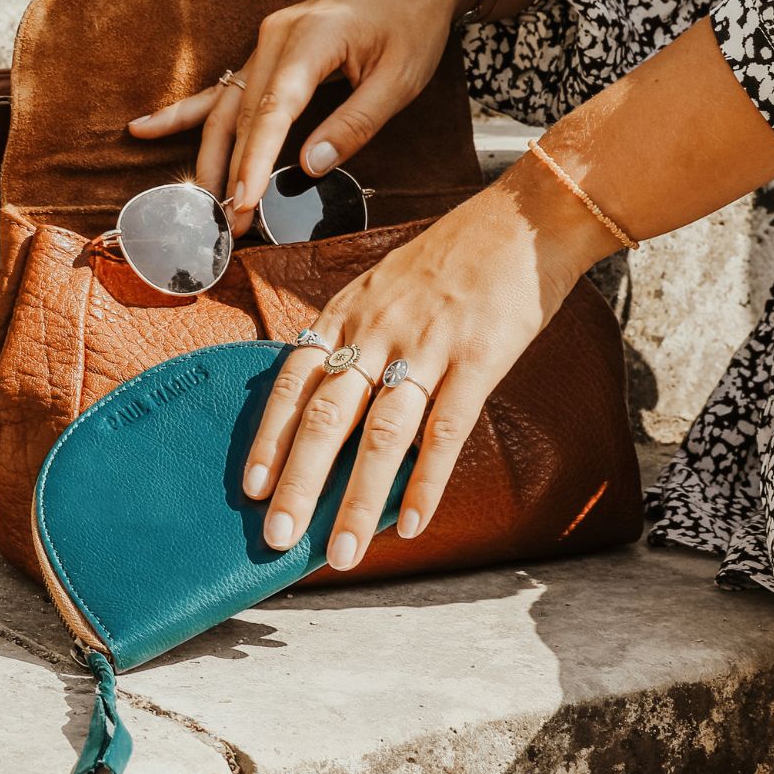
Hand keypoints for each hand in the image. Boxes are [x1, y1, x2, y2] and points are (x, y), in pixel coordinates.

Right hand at [128, 0, 544, 236]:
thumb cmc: (410, 27)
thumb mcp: (399, 80)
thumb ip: (355, 123)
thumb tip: (312, 166)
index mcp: (311, 39)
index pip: (274, 110)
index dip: (256, 160)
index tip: (244, 201)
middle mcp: (276, 37)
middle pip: (242, 114)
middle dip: (231, 172)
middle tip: (228, 224)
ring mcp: (264, 42)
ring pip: (225, 107)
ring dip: (211, 157)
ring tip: (202, 203)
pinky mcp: (264, 52)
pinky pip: (220, 88)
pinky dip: (184, 113)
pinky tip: (143, 129)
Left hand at [242, 158, 614, 569]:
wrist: (522, 220)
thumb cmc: (454, 257)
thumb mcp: (386, 285)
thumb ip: (358, 337)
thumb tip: (331, 396)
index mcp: (349, 312)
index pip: (292, 380)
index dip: (269, 437)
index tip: (251, 487)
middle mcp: (377, 331)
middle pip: (325, 416)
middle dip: (299, 482)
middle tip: (278, 539)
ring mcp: (427, 345)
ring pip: (381, 434)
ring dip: (357, 499)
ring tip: (342, 553)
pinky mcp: (477, 358)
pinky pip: (445, 430)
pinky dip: (425, 482)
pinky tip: (411, 523)